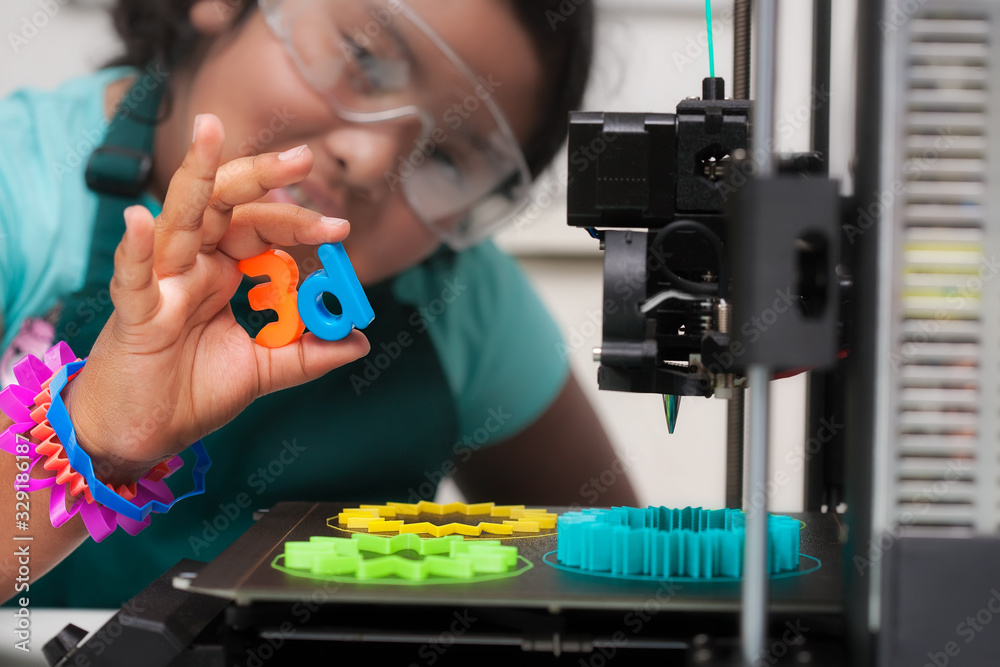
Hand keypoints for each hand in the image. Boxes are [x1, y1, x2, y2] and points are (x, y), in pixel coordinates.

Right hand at [62, 114, 369, 483]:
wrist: (142, 435)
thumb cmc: (192, 393)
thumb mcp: (265, 370)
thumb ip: (309, 354)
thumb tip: (359, 340)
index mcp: (222, 272)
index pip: (261, 227)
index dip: (298, 222)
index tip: (340, 228)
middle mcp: (192, 266)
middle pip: (225, 205)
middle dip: (261, 177)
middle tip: (303, 158)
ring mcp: (162, 283)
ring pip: (177, 219)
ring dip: (195, 177)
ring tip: (209, 132)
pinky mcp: (135, 314)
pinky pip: (133, 277)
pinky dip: (134, 249)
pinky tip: (139, 220)